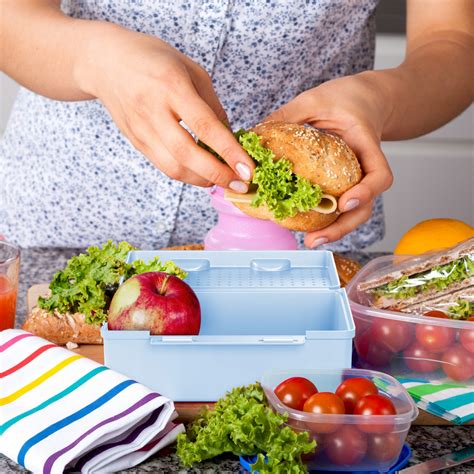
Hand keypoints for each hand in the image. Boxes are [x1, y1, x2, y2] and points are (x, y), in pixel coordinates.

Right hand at [75, 24, 253, 189]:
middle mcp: (153, 110)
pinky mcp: (136, 142)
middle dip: (218, 175)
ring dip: (202, 180)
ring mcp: (141, 129)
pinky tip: (202, 174)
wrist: (105, 62)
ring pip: (173, 167)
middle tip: (241, 183)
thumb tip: (230, 138)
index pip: (205, 126)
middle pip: (187, 155)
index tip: (248, 169)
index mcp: (171, 86)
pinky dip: (187, 175)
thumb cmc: (153, 59)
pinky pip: (163, 166)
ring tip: (223, 180)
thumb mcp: (191, 70)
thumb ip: (212, 105)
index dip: (229, 152)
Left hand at [265, 73, 392, 246]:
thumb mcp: (315, 99)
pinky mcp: (345, 184)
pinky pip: (339, 205)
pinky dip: (325, 217)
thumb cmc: (346, 97)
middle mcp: (365, 168)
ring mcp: (356, 179)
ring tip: (310, 241)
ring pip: (353, 212)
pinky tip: (305, 224)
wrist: (366, 100)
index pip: (379, 175)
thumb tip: (253, 135)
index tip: (345, 202)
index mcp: (366, 145)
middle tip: (314, 239)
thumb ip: (289, 115)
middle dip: (342, 227)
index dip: (366, 192)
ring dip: (333, 230)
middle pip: (365, 206)